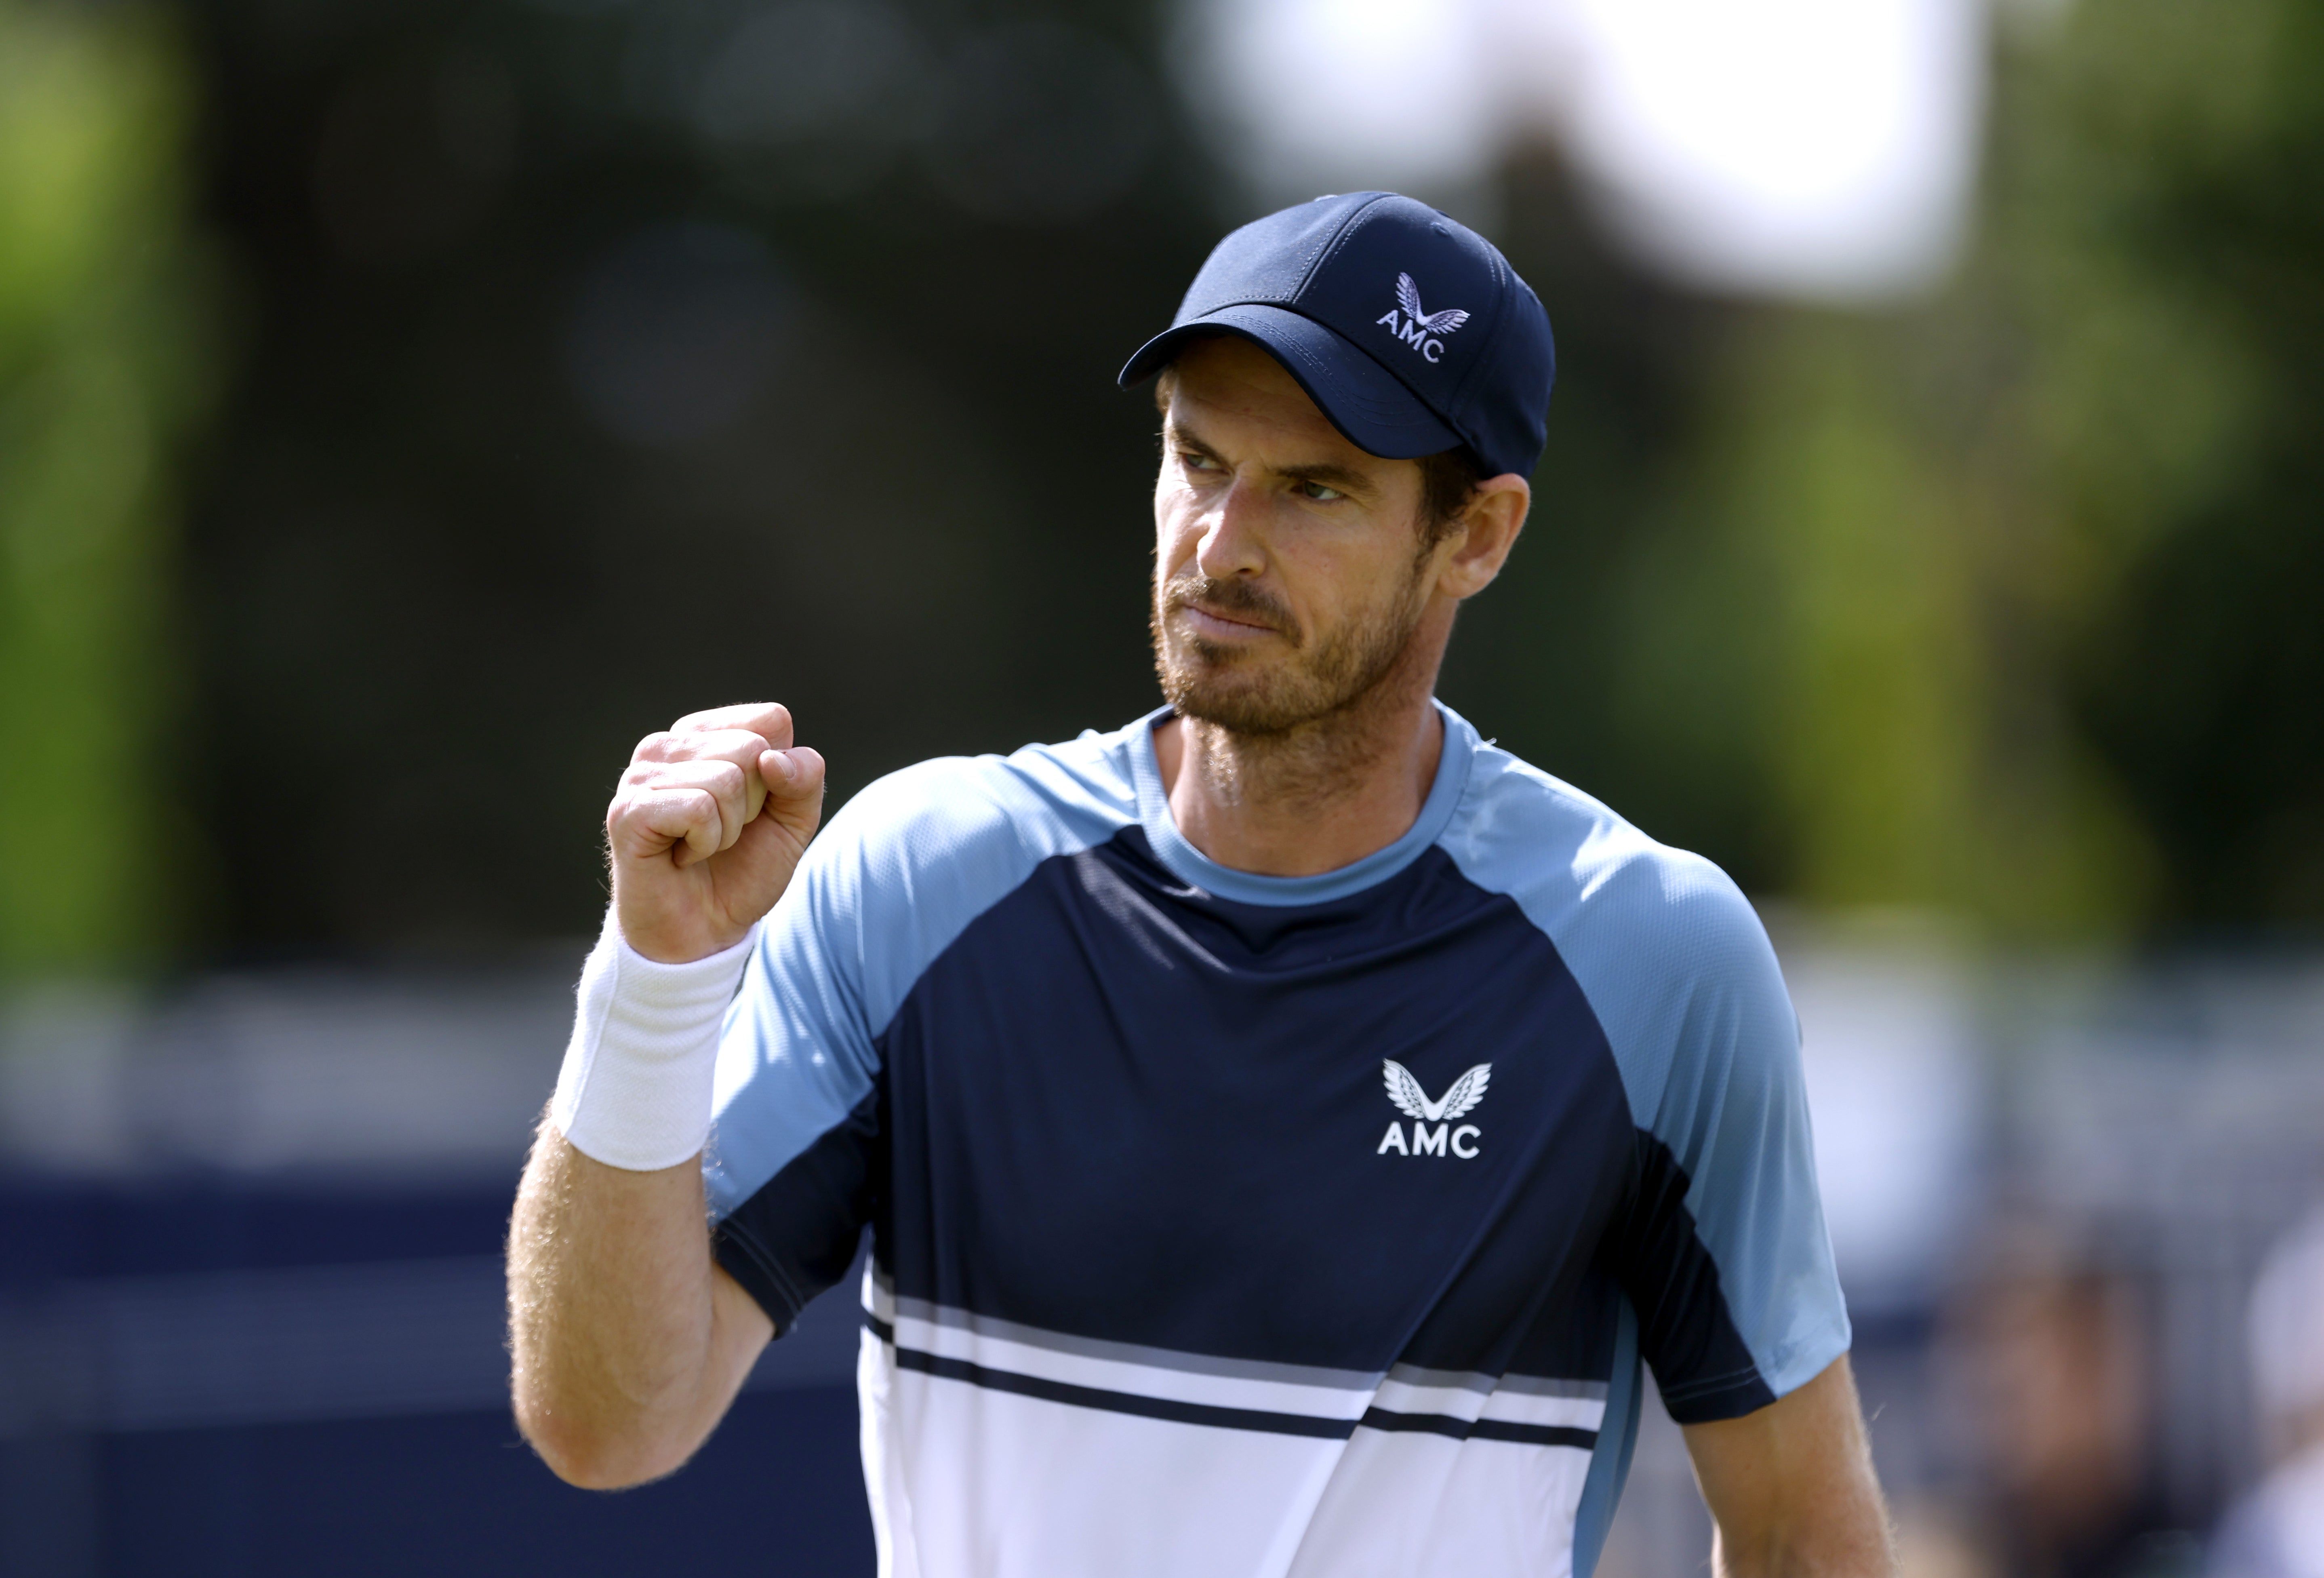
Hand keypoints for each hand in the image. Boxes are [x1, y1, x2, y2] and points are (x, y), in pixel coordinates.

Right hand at [605, 703, 826, 962]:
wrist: (705, 931)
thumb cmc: (743, 870)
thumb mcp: (794, 821)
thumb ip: (804, 779)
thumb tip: (772, 759)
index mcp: (705, 734)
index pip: (772, 720)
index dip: (780, 773)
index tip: (753, 808)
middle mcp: (667, 744)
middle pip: (752, 748)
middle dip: (754, 804)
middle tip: (724, 833)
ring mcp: (641, 775)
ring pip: (727, 779)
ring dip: (729, 829)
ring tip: (701, 846)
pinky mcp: (628, 811)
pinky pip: (699, 809)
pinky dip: (706, 843)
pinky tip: (682, 856)